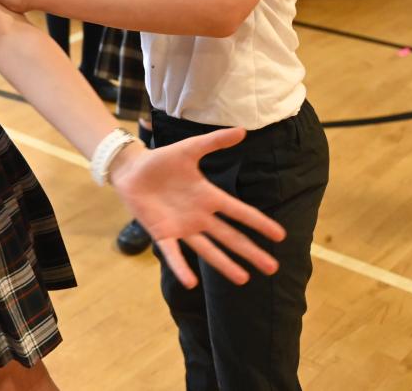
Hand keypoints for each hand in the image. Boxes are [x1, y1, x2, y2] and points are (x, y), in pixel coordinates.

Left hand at [109, 127, 287, 287]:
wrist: (131, 169)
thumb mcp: (190, 149)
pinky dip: (181, 267)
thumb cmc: (161, 161)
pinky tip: (191, 282)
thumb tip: (243, 130)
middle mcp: (199, 216)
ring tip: (243, 279)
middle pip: (230, 236)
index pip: (239, 212)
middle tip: (272, 267)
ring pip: (208, 249)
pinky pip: (173, 253)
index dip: (258, 223)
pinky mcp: (161, 233)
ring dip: (224, 264)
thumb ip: (214, 142)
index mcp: (208, 197)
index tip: (280, 235)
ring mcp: (181, 226)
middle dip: (250, 251)